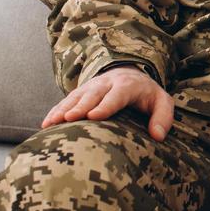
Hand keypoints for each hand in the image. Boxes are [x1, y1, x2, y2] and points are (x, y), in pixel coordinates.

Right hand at [41, 66, 175, 140]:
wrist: (130, 74)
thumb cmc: (147, 95)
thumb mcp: (162, 102)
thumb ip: (163, 117)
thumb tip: (158, 136)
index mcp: (128, 86)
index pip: (116, 95)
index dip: (105, 105)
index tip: (94, 116)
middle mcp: (106, 84)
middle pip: (92, 95)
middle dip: (80, 106)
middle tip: (68, 119)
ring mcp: (90, 87)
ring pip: (75, 97)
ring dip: (63, 109)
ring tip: (51, 123)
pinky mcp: (80, 92)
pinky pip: (66, 101)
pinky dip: (55, 111)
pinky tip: (45, 124)